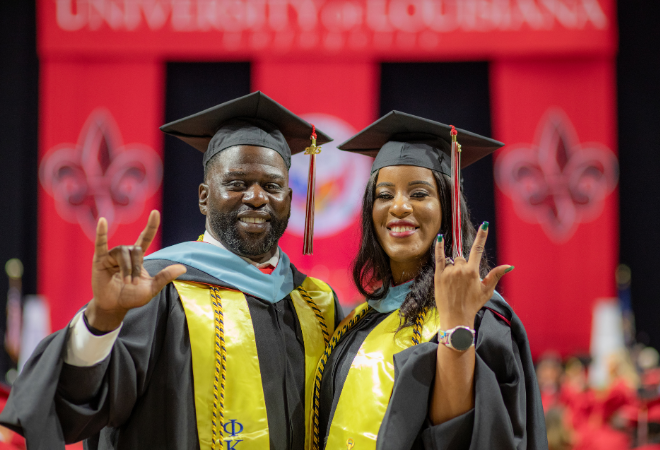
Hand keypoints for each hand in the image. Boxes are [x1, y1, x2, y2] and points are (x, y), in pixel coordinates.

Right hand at [86, 210, 186, 331]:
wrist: (114, 307)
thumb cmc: (131, 297)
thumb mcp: (152, 288)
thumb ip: (165, 277)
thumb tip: (183, 267)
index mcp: (138, 258)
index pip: (145, 238)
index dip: (150, 226)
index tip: (155, 213)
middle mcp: (125, 254)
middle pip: (135, 250)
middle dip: (136, 267)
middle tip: (134, 283)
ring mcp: (112, 256)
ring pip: (123, 252)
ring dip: (127, 268)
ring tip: (127, 282)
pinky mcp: (100, 260)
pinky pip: (100, 244)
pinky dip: (101, 233)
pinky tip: (102, 221)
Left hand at [434, 223, 511, 329]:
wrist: (456, 317)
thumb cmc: (472, 305)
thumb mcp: (487, 291)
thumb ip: (496, 275)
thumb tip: (509, 266)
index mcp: (473, 272)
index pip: (478, 249)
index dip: (482, 236)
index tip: (484, 224)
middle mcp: (460, 269)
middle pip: (462, 258)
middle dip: (464, 266)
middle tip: (463, 282)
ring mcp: (448, 272)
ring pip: (452, 261)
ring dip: (454, 267)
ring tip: (454, 284)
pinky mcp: (438, 275)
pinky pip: (439, 257)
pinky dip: (439, 247)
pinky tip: (440, 238)